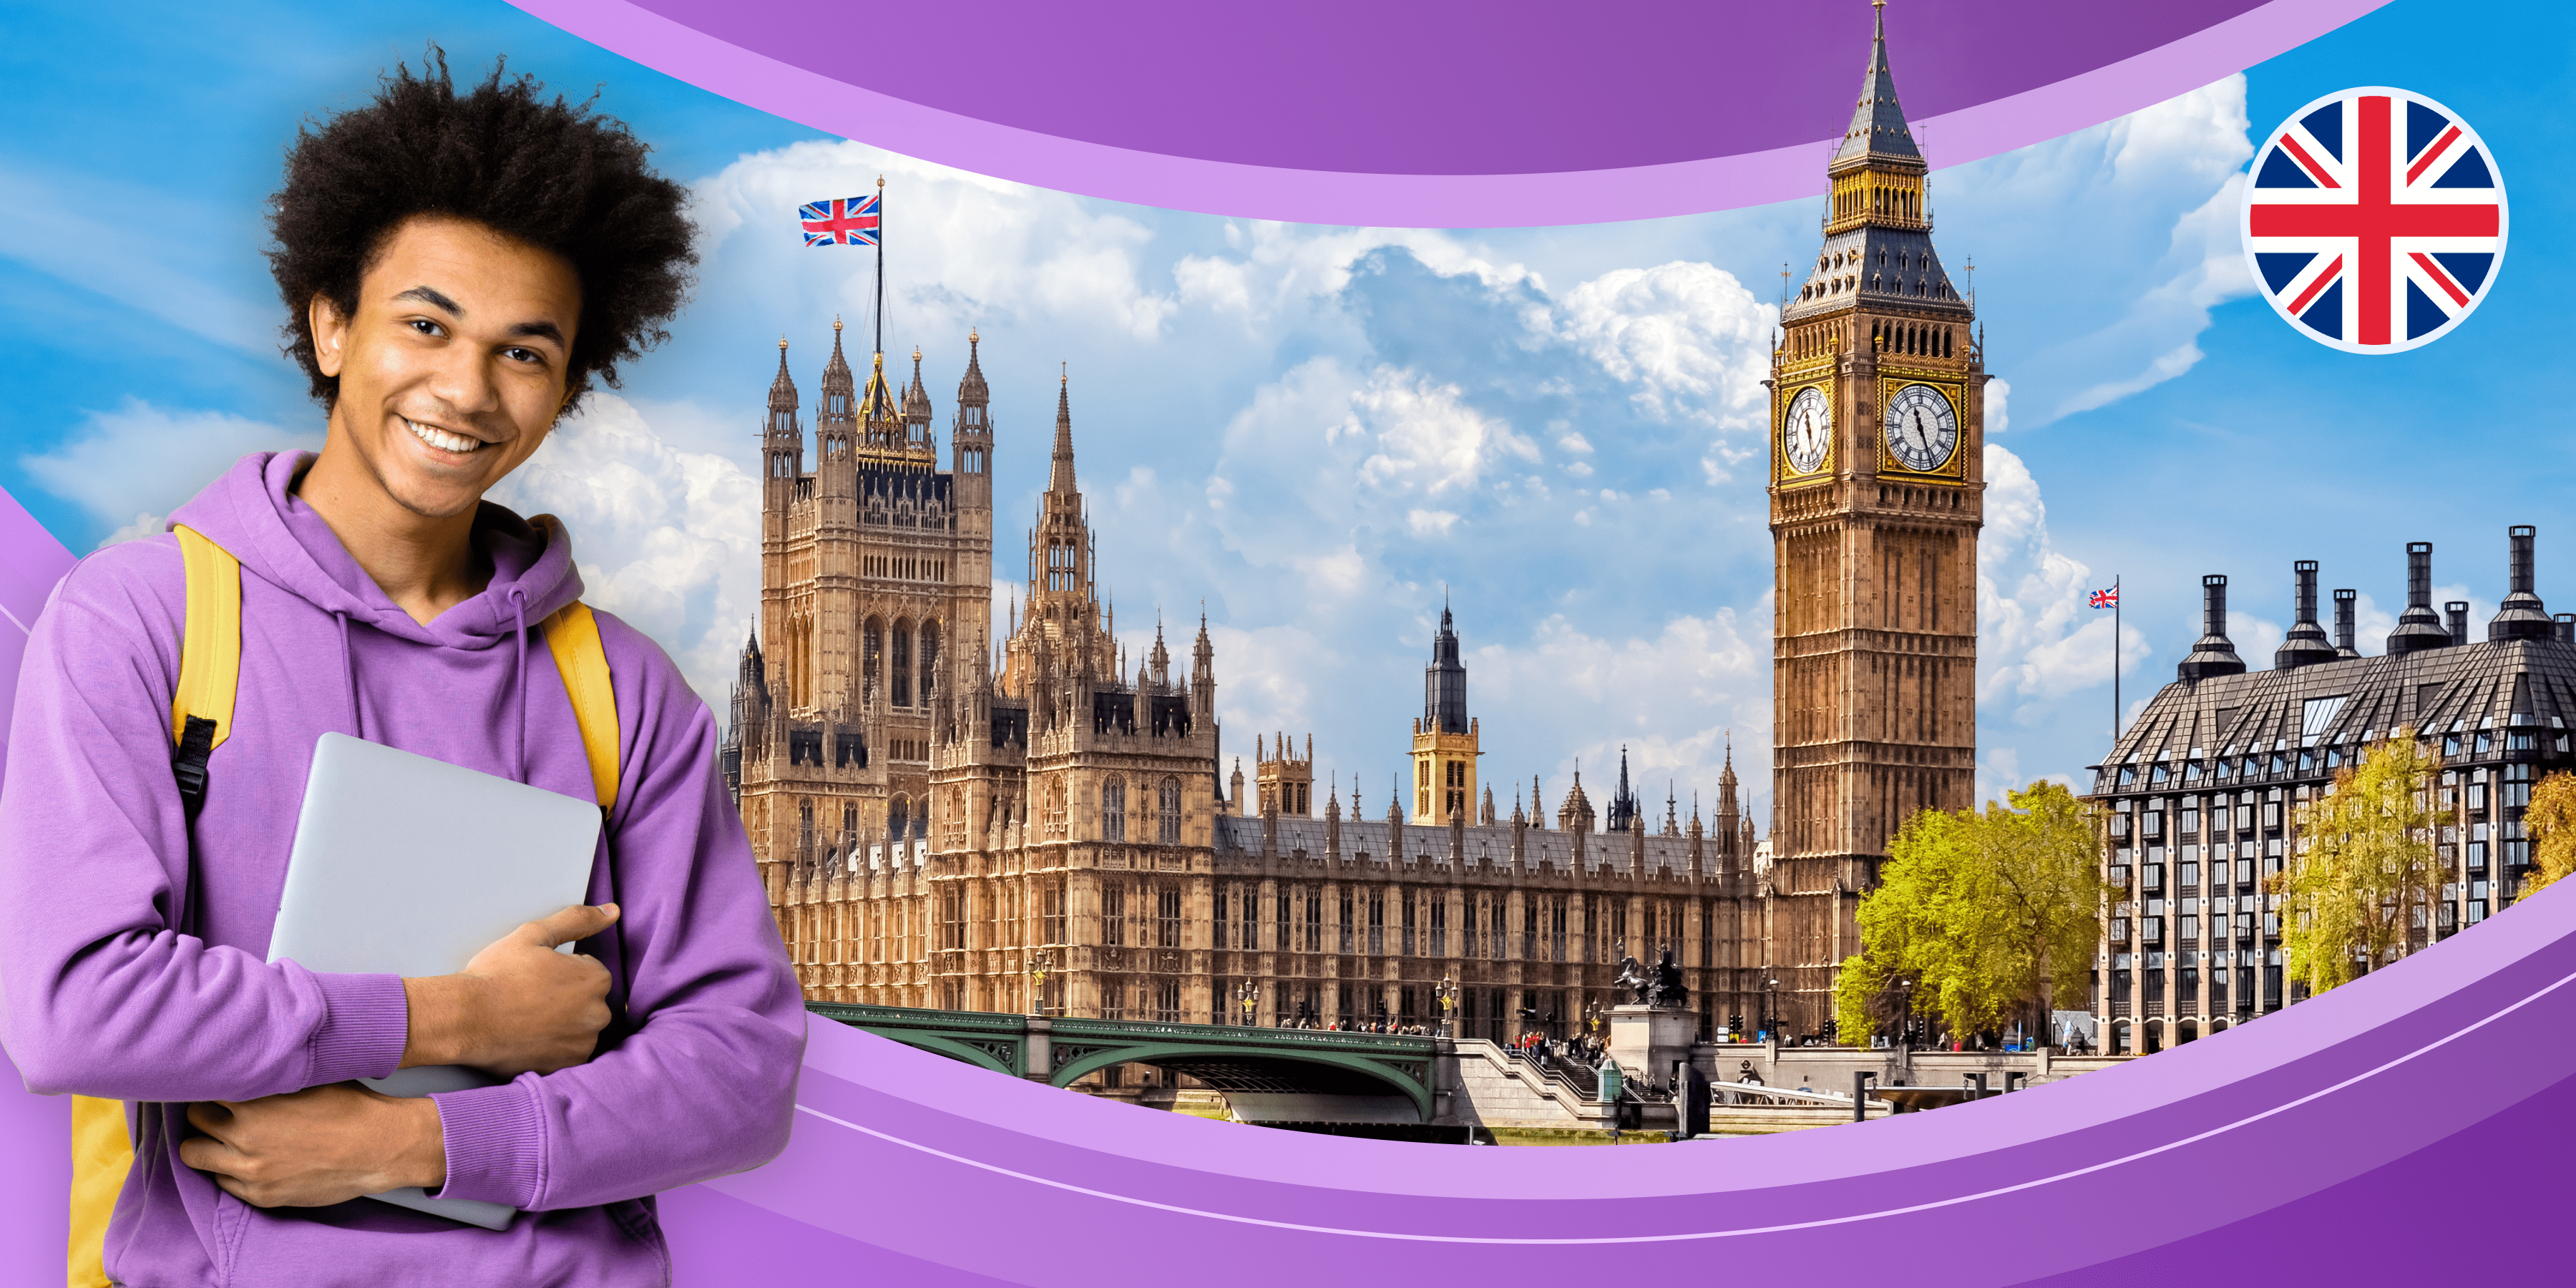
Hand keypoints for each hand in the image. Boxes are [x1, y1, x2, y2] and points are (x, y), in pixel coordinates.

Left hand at [179, 1084, 443, 1207]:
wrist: (381, 1147)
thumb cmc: (351, 1108)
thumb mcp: (308, 1081)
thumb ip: (269, 1080)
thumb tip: (246, 1070)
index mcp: (254, 1103)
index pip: (204, 1089)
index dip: (211, 1084)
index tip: (217, 1084)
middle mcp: (244, 1137)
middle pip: (194, 1120)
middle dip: (205, 1113)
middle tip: (221, 1110)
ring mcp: (250, 1170)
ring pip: (194, 1155)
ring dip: (206, 1144)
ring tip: (225, 1138)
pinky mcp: (260, 1194)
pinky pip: (221, 1182)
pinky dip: (228, 1169)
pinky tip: (249, 1159)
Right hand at [402, 904, 618, 1076]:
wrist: (464, 1019)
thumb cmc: (496, 975)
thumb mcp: (535, 934)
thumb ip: (577, 920)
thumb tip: (611, 911)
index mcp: (596, 980)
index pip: (589, 971)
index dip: (561, 970)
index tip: (536, 976)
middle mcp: (598, 1014)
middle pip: (588, 1001)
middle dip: (566, 998)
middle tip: (529, 997)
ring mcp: (582, 1044)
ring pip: (578, 1028)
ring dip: (561, 1023)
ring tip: (526, 1017)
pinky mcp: (565, 1067)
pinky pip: (566, 1052)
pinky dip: (552, 1046)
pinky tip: (528, 1037)